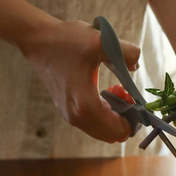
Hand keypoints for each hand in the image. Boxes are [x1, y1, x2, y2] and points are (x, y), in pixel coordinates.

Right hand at [18, 18, 140, 141]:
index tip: (136, 98)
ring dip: (116, 115)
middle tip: (127, 93)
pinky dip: (105, 113)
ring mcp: (69, 116)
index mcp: (85, 105)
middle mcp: (76, 116)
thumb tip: (136, 66)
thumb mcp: (102, 41)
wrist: (38, 40)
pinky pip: (93, 124)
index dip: (135, 119)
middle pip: (113, 135)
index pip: (119, 130)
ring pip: (103, 131)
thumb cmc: (67, 41)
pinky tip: (106, 92)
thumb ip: (127, 52)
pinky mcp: (67, 111)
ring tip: (117, 90)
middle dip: (127, 118)